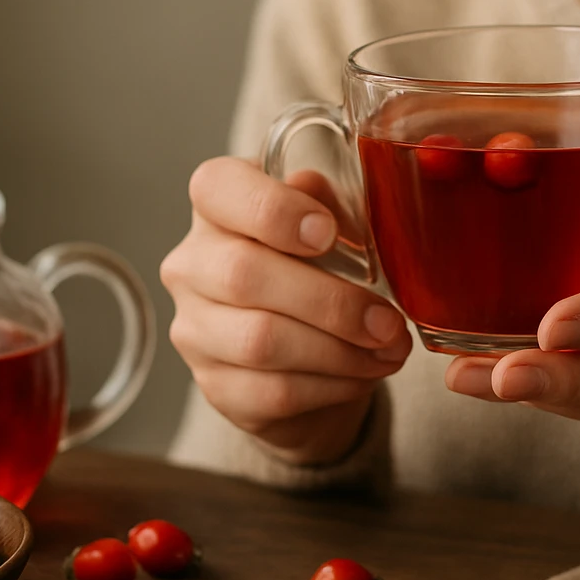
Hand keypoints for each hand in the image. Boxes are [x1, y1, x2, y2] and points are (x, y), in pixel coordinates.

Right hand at [162, 157, 412, 465]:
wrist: (302, 345)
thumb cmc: (316, 263)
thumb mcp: (333, 219)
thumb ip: (338, 203)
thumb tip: (350, 215)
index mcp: (217, 204)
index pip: (218, 187)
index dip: (273, 210)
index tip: (328, 232)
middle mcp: (192, 263)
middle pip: (242, 274)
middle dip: (330, 302)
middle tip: (387, 321)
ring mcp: (195, 328)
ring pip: (259, 341)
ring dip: (339, 351)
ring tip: (387, 350)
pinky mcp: (215, 385)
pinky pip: (273, 391)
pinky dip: (332, 385)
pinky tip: (363, 375)